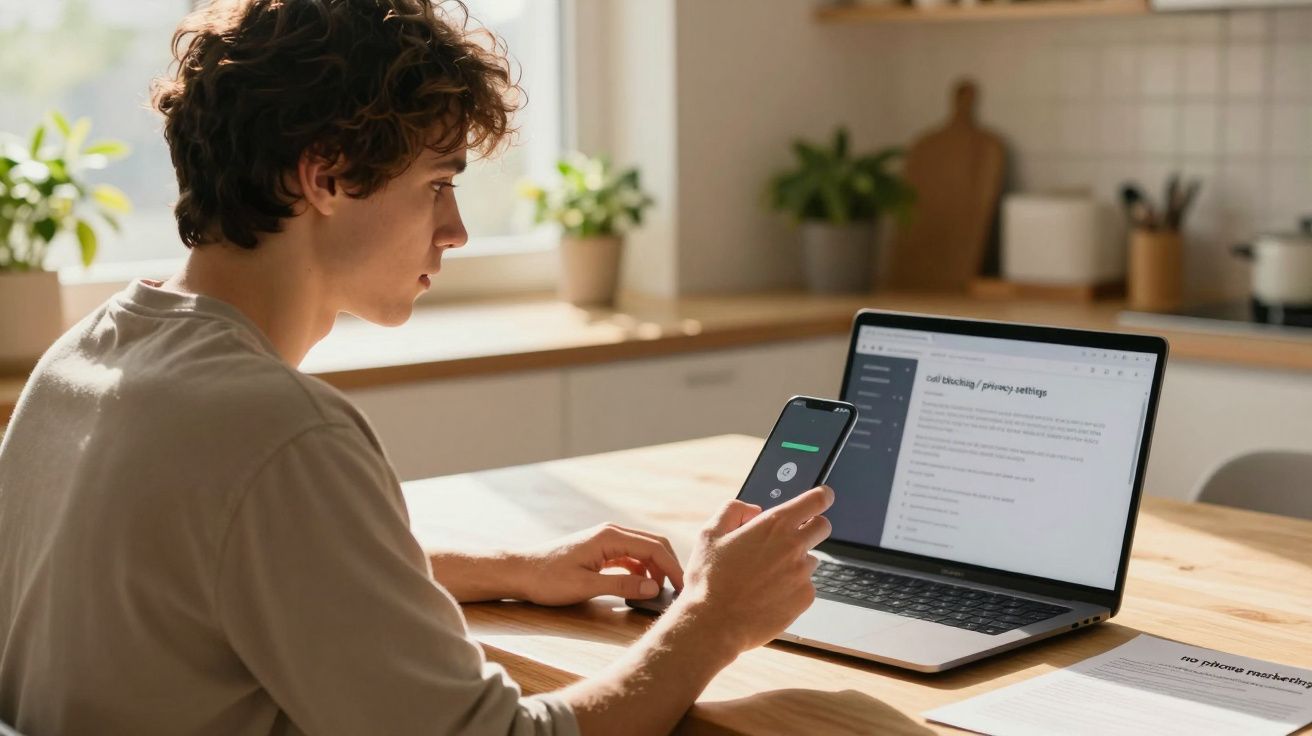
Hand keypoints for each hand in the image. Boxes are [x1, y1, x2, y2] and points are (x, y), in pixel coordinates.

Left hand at [513, 523, 684, 606]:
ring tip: (663, 593)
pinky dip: (641, 572)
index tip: (683, 588)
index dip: (672, 568)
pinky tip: (642, 589)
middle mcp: (611, 533)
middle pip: (653, 545)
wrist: (521, 572)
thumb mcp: (586, 586)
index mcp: (610, 537)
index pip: (654, 548)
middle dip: (669, 566)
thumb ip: (622, 586)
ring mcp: (606, 541)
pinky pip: (630, 558)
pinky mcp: (601, 551)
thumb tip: (654, 588)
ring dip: (656, 570)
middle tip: (680, 591)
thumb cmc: (548, 579)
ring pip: (643, 552)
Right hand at [673, 485, 833, 653]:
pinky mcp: (805, 598)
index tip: (824, 496)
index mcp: (773, 525)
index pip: (815, 500)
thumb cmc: (709, 580)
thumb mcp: (709, 533)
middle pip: (823, 526)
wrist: (714, 624)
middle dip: (812, 526)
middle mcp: (794, 546)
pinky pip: (806, 586)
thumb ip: (733, 510)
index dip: (822, 496)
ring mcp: (802, 574)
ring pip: (811, 559)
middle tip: (791, 537)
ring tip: (766, 576)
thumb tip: (753, 510)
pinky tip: (769, 594)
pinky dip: (792, 587)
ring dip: (796, 561)